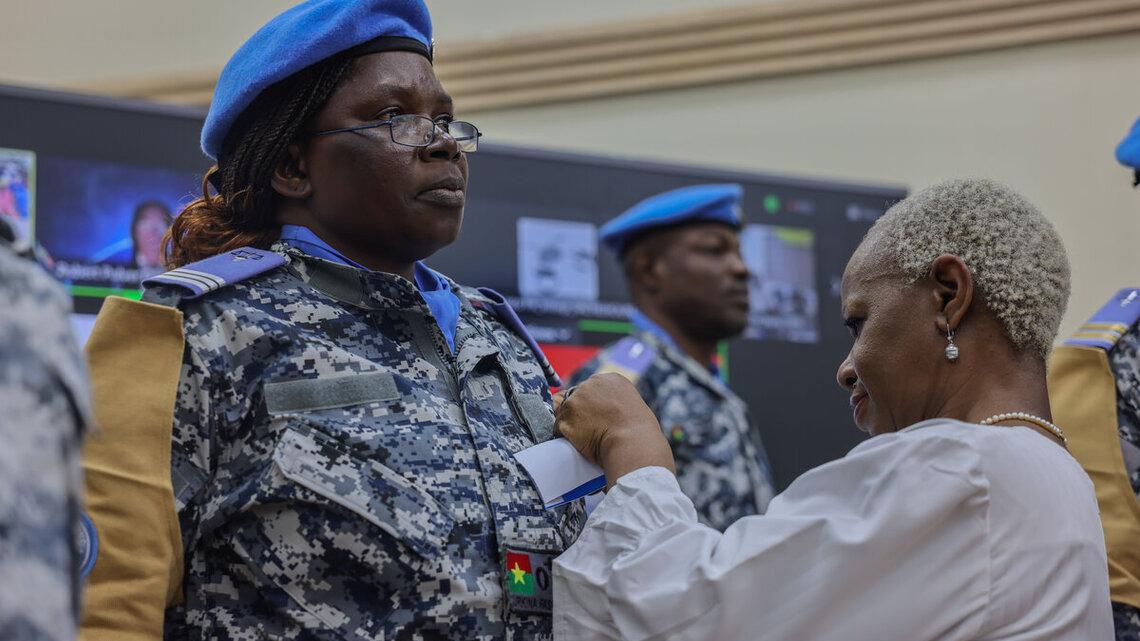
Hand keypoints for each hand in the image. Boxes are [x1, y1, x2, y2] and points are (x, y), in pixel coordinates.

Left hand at [554, 373, 674, 487]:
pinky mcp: (565, 419)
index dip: (591, 404)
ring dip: (571, 424)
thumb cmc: (639, 431)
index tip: (598, 417)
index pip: (590, 388)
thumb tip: (601, 410)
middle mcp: (590, 384)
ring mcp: (575, 401)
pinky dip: (565, 437)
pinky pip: (558, 428)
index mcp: (609, 379)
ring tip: (588, 437)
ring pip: (564, 412)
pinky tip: (579, 443)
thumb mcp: (631, 405)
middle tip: (592, 429)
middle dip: (579, 412)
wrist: (632, 443)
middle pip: (574, 396)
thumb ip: (614, 401)